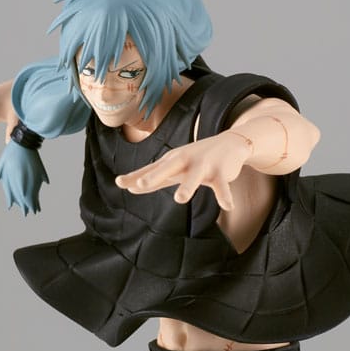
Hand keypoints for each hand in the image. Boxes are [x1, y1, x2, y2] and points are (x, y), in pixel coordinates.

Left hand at [114, 131, 252, 210]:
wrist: (230, 143)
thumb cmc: (196, 158)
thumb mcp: (173, 166)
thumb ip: (153, 178)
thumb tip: (129, 187)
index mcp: (171, 161)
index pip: (150, 170)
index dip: (135, 176)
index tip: (119, 183)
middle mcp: (185, 161)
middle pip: (167, 169)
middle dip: (154, 176)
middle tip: (140, 184)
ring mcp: (203, 166)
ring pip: (194, 177)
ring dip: (187, 187)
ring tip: (179, 199)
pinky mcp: (221, 172)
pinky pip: (222, 186)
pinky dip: (225, 196)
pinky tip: (227, 206)